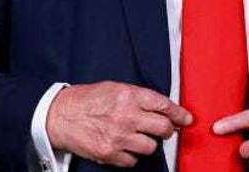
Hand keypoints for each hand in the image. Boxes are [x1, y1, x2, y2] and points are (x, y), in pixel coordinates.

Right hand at [45, 81, 191, 167]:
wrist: (61, 116)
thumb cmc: (89, 100)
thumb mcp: (116, 88)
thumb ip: (140, 97)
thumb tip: (163, 108)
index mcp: (130, 96)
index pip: (164, 106)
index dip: (180, 114)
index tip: (187, 119)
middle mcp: (127, 117)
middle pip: (163, 128)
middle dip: (167, 130)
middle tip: (163, 129)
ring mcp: (118, 137)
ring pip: (151, 147)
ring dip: (149, 144)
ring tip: (138, 137)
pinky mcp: (109, 154)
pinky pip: (133, 160)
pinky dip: (132, 155)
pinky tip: (124, 146)